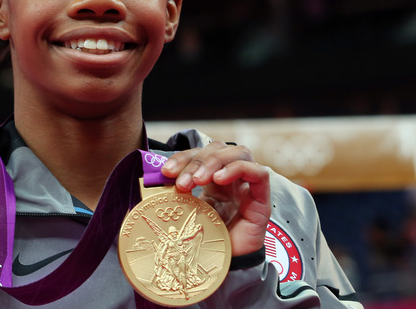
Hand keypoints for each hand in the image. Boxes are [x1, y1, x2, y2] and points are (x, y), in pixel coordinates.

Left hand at [161, 141, 270, 256]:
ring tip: (198, 180)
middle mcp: (232, 178)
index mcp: (213, 178)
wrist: (222, 266)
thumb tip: (153, 179)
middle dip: (196, 161)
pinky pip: (259, 173)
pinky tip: (219, 179)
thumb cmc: (206, 239)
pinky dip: (237, 169)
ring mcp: (248, 186)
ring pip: (239, 153)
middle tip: (182, 182)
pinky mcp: (262, 199)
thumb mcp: (186, 210)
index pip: (200, 153)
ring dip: (214, 162)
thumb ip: (176, 193)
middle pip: (218, 149)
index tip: (165, 172)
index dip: (182, 158)